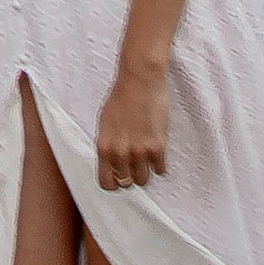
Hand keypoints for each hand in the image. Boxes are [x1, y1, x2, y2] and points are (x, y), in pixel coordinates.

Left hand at [96, 65, 168, 192]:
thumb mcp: (104, 123)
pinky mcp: (157, 147)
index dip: (114, 181)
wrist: (140, 81)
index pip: (106, 182)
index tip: (119, 176)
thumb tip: (111, 161)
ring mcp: (139, 151)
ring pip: (143, 180)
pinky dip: (159, 164)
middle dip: (130, 174)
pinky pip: (160, 170)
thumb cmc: (121, 98)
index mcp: (104, 147)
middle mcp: (119, 152)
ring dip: (145, 171)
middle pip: (126, 182)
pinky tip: (157, 152)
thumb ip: (107, 144)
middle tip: (135, 163)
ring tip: (146, 159)